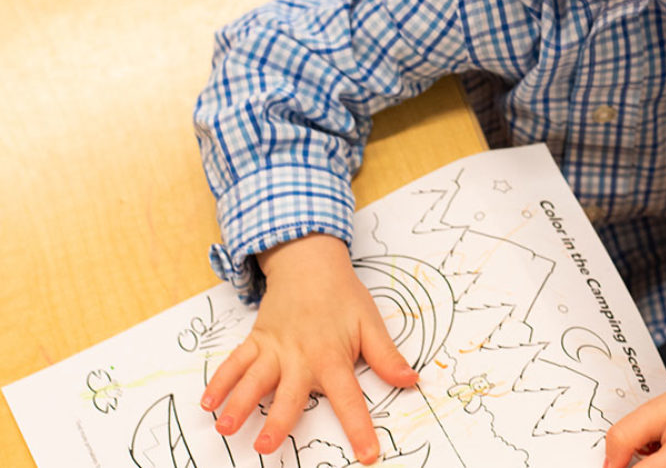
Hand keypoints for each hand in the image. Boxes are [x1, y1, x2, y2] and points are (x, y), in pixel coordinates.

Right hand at [199, 234, 418, 463]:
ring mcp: (274, 349)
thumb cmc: (343, 296)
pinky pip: (234, 361)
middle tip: (265, 447)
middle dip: (277, 421)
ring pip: (253, 379)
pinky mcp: (257, 341)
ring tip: (226, 426)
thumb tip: (411, 380)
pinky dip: (219, 380)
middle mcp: (300, 356)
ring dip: (238, 402)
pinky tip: (207, 401)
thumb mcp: (371, 323)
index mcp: (332, 356)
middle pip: (288, 394)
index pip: (349, 398)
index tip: (366, 455)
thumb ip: (387, 357)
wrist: (310, 263)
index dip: (359, 427)